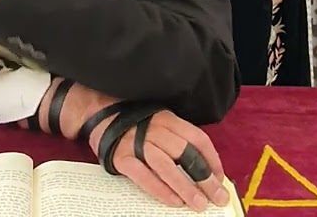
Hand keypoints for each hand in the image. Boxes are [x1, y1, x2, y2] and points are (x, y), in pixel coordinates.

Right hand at [53, 84, 228, 211]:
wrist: (96, 112)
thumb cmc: (133, 121)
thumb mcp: (158, 120)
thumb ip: (177, 138)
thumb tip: (202, 167)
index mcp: (168, 118)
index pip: (198, 138)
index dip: (212, 159)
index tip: (220, 178)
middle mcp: (155, 129)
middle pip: (186, 154)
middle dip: (204, 178)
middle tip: (217, 197)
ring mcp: (137, 142)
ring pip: (167, 166)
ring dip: (185, 187)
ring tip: (198, 204)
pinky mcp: (121, 157)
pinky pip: (144, 176)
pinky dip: (160, 190)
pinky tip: (174, 201)